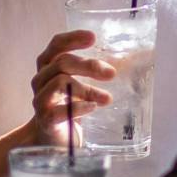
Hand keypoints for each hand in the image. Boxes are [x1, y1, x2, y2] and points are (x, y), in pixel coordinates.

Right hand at [28, 30, 113, 148]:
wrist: (54, 139)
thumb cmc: (70, 106)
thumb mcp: (82, 85)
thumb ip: (99, 72)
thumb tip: (136, 58)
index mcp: (48, 66)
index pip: (57, 45)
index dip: (73, 38)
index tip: (93, 37)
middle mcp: (41, 80)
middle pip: (62, 62)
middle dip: (88, 65)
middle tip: (111, 73)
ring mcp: (40, 99)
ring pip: (60, 83)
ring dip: (88, 89)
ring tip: (107, 98)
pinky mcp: (45, 120)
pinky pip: (59, 111)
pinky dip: (78, 107)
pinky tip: (93, 108)